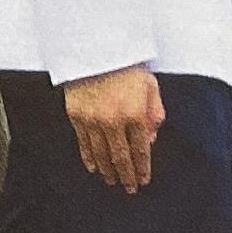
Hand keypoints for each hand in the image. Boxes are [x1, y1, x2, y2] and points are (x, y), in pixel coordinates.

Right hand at [63, 62, 164, 191]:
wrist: (95, 44)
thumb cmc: (125, 62)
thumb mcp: (150, 85)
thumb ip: (155, 113)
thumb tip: (151, 139)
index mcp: (135, 113)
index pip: (140, 151)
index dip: (142, 169)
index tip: (143, 180)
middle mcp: (114, 120)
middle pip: (121, 158)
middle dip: (127, 176)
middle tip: (129, 188)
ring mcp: (93, 119)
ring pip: (102, 154)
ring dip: (108, 170)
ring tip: (112, 180)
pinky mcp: (76, 114)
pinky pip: (83, 143)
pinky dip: (89, 157)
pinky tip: (93, 166)